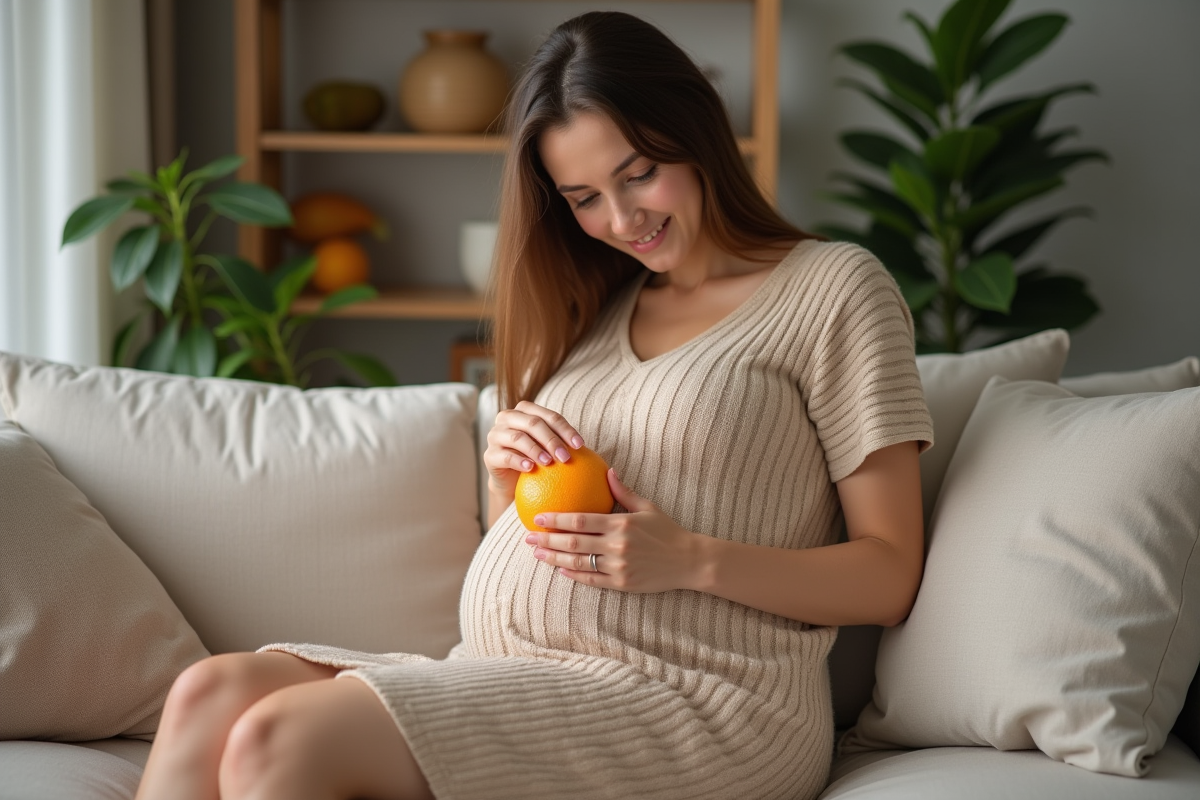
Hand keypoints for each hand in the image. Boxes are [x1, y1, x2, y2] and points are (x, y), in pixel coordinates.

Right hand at [483, 400, 585, 502]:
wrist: (512, 481)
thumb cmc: (536, 459)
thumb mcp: (548, 446)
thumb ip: (561, 441)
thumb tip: (583, 446)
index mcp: (524, 411)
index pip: (548, 416)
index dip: (565, 429)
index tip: (580, 445)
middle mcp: (507, 418)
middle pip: (533, 423)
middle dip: (552, 440)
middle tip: (566, 457)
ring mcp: (495, 435)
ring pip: (518, 438)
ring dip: (536, 450)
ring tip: (549, 462)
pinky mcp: (489, 455)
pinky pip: (505, 456)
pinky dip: (519, 461)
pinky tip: (531, 469)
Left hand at [524, 469, 702, 592]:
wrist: (689, 561)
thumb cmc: (667, 531)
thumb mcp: (647, 507)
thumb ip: (623, 492)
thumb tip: (607, 470)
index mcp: (620, 524)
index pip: (580, 520)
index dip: (555, 519)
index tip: (538, 517)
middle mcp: (616, 546)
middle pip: (572, 543)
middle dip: (546, 540)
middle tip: (527, 538)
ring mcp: (618, 567)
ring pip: (577, 563)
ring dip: (553, 559)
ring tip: (537, 554)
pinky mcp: (621, 584)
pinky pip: (591, 580)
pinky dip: (573, 575)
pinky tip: (560, 570)